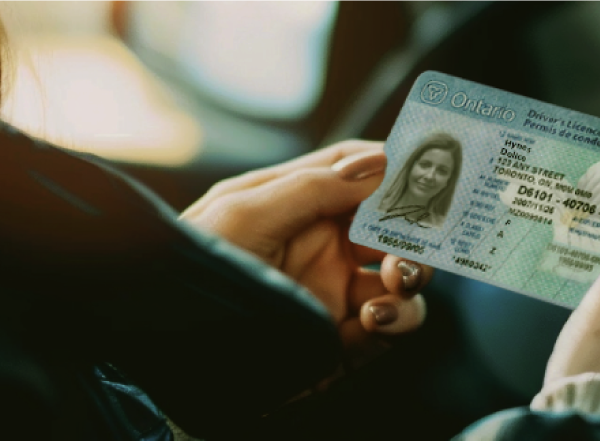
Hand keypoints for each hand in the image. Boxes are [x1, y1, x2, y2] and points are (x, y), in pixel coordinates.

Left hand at [179, 141, 433, 371]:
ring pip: (402, 278)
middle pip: (394, 226)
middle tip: (416, 238)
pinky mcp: (339, 341)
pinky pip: (389, 327)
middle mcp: (322, 244)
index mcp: (299, 202)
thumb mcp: (244, 213)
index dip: (397, 166)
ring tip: (394, 283)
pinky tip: (374, 318)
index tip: (432, 167)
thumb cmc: (194, 265)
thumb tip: (378, 161)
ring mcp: (333, 292)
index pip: (360, 172)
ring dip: (412, 276)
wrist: (168, 348)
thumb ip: (313, 186)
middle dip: (416, 230)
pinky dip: (396, 321)